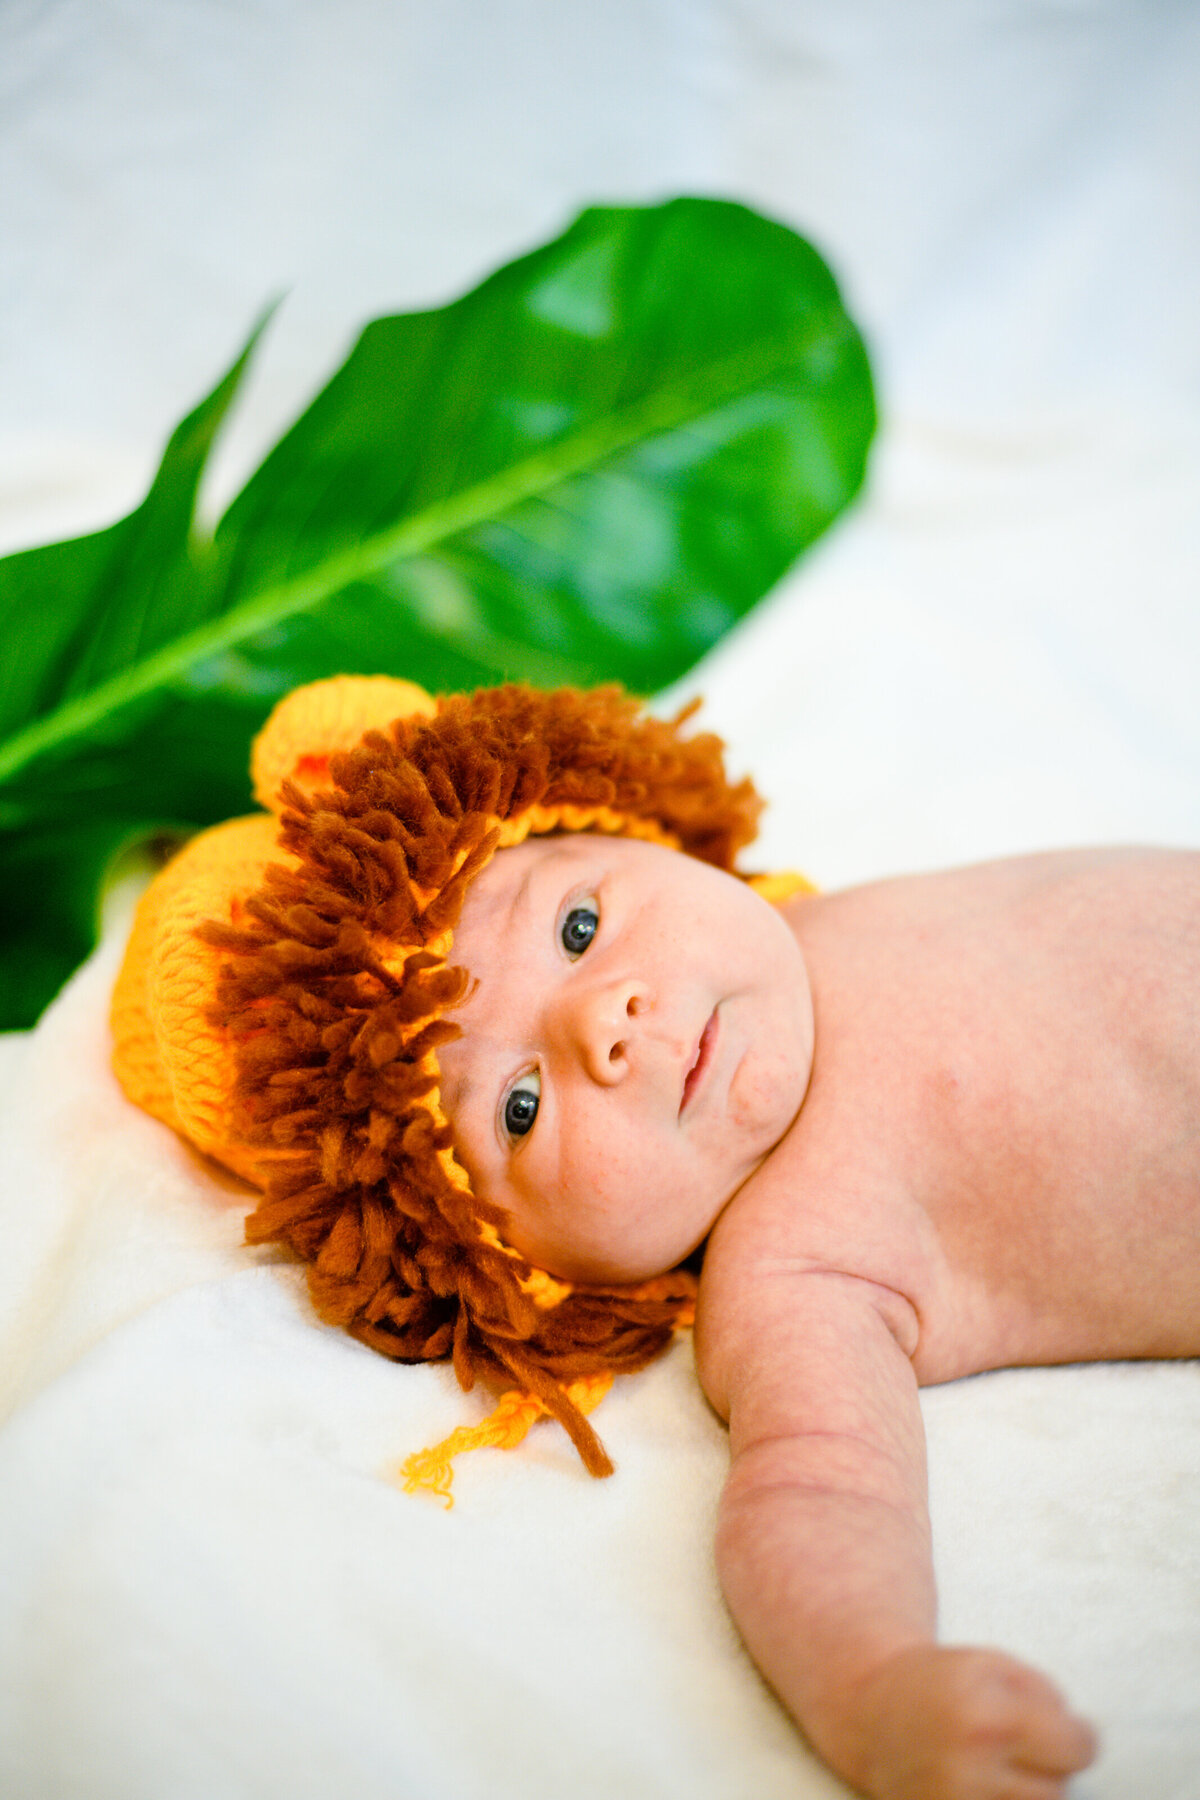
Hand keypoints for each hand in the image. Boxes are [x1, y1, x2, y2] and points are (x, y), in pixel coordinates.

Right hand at [841, 1644, 1097, 1799]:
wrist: (871, 1712)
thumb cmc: (937, 1682)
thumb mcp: (993, 1664)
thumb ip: (1046, 1696)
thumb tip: (1082, 1735)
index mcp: (989, 1719)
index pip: (1075, 1749)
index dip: (1078, 1737)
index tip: (1071, 1732)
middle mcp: (973, 1771)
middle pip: (1057, 1790)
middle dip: (1051, 1766)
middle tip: (1023, 1744)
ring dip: (1030, 1792)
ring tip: (1003, 1765)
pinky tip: (990, 1784)